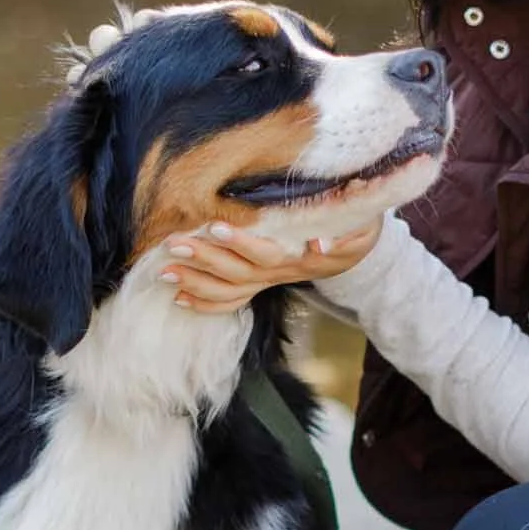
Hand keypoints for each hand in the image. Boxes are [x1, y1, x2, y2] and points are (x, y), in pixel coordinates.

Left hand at [156, 219, 384, 314]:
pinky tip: (179, 298)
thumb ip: (346, 235)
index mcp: (299, 256)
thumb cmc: (357, 226)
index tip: (216, 227)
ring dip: (195, 282)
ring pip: (228, 288)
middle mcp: (278, 273)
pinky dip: (205, 303)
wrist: (355, 246)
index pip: (266, 253)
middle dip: (203, 259)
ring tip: (164, 271)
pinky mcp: (260, 283)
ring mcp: (267, 280)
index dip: (241, 242)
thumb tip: (320, 246)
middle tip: (173, 245)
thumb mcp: (363, 227)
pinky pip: (231, 301)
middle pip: (237, 272)